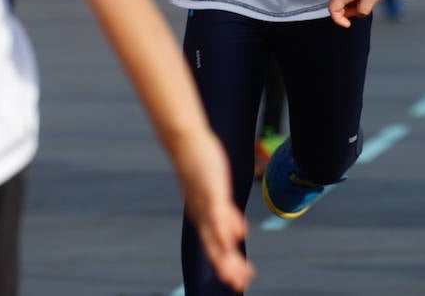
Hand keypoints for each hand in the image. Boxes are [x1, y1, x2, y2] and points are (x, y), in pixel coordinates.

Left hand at [172, 129, 253, 291]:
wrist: (184, 143)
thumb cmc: (200, 166)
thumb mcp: (215, 195)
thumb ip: (225, 216)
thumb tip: (238, 237)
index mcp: (203, 219)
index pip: (215, 250)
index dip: (227, 267)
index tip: (240, 284)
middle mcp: (202, 216)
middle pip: (215, 249)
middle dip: (227, 268)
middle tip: (240, 285)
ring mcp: (207, 204)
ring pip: (216, 236)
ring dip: (226, 256)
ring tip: (236, 273)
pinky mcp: (212, 190)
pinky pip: (219, 212)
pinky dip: (227, 227)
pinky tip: (237, 238)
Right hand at [327, 0, 394, 27]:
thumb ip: (363, 10)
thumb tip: (359, 13)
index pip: (333, 9)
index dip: (339, 20)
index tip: (349, 24)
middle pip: (335, 4)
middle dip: (344, 14)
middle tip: (357, 14)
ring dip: (350, 7)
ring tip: (363, 6)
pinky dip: (353, 0)